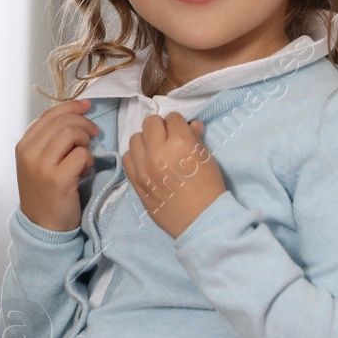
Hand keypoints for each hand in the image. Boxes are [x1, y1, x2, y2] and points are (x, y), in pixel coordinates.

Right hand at [15, 99, 99, 231]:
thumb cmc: (46, 193)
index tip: (88, 106)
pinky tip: (84, 171)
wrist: (42, 227)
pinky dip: (88, 160)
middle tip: (93, 136)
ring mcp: (42, 166)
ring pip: (71, 133)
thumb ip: (49, 141)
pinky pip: (81, 154)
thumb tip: (75, 115)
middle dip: (83, 124)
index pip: (49, 115)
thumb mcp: (38, 163)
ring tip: (85, 156)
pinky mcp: (58, 179)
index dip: (71, 106)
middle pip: (62, 121)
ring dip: (85, 141)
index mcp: (23, 146)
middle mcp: (29, 153)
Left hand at [122, 112, 223, 238]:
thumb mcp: (207, 159)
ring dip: (146, 141)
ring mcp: (144, 167)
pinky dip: (135, 157)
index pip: (172, 118)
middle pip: (150, 123)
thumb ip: (196, 139)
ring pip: (135, 138)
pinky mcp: (135, 181)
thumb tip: (192, 124)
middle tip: (168, 140)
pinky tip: (146, 163)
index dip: (178, 124)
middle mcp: (158, 152)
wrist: (200, 220)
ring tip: (156, 151)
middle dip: (160, 128)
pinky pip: (127, 158)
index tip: (181, 132)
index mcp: (181, 143)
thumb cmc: (210, 188)